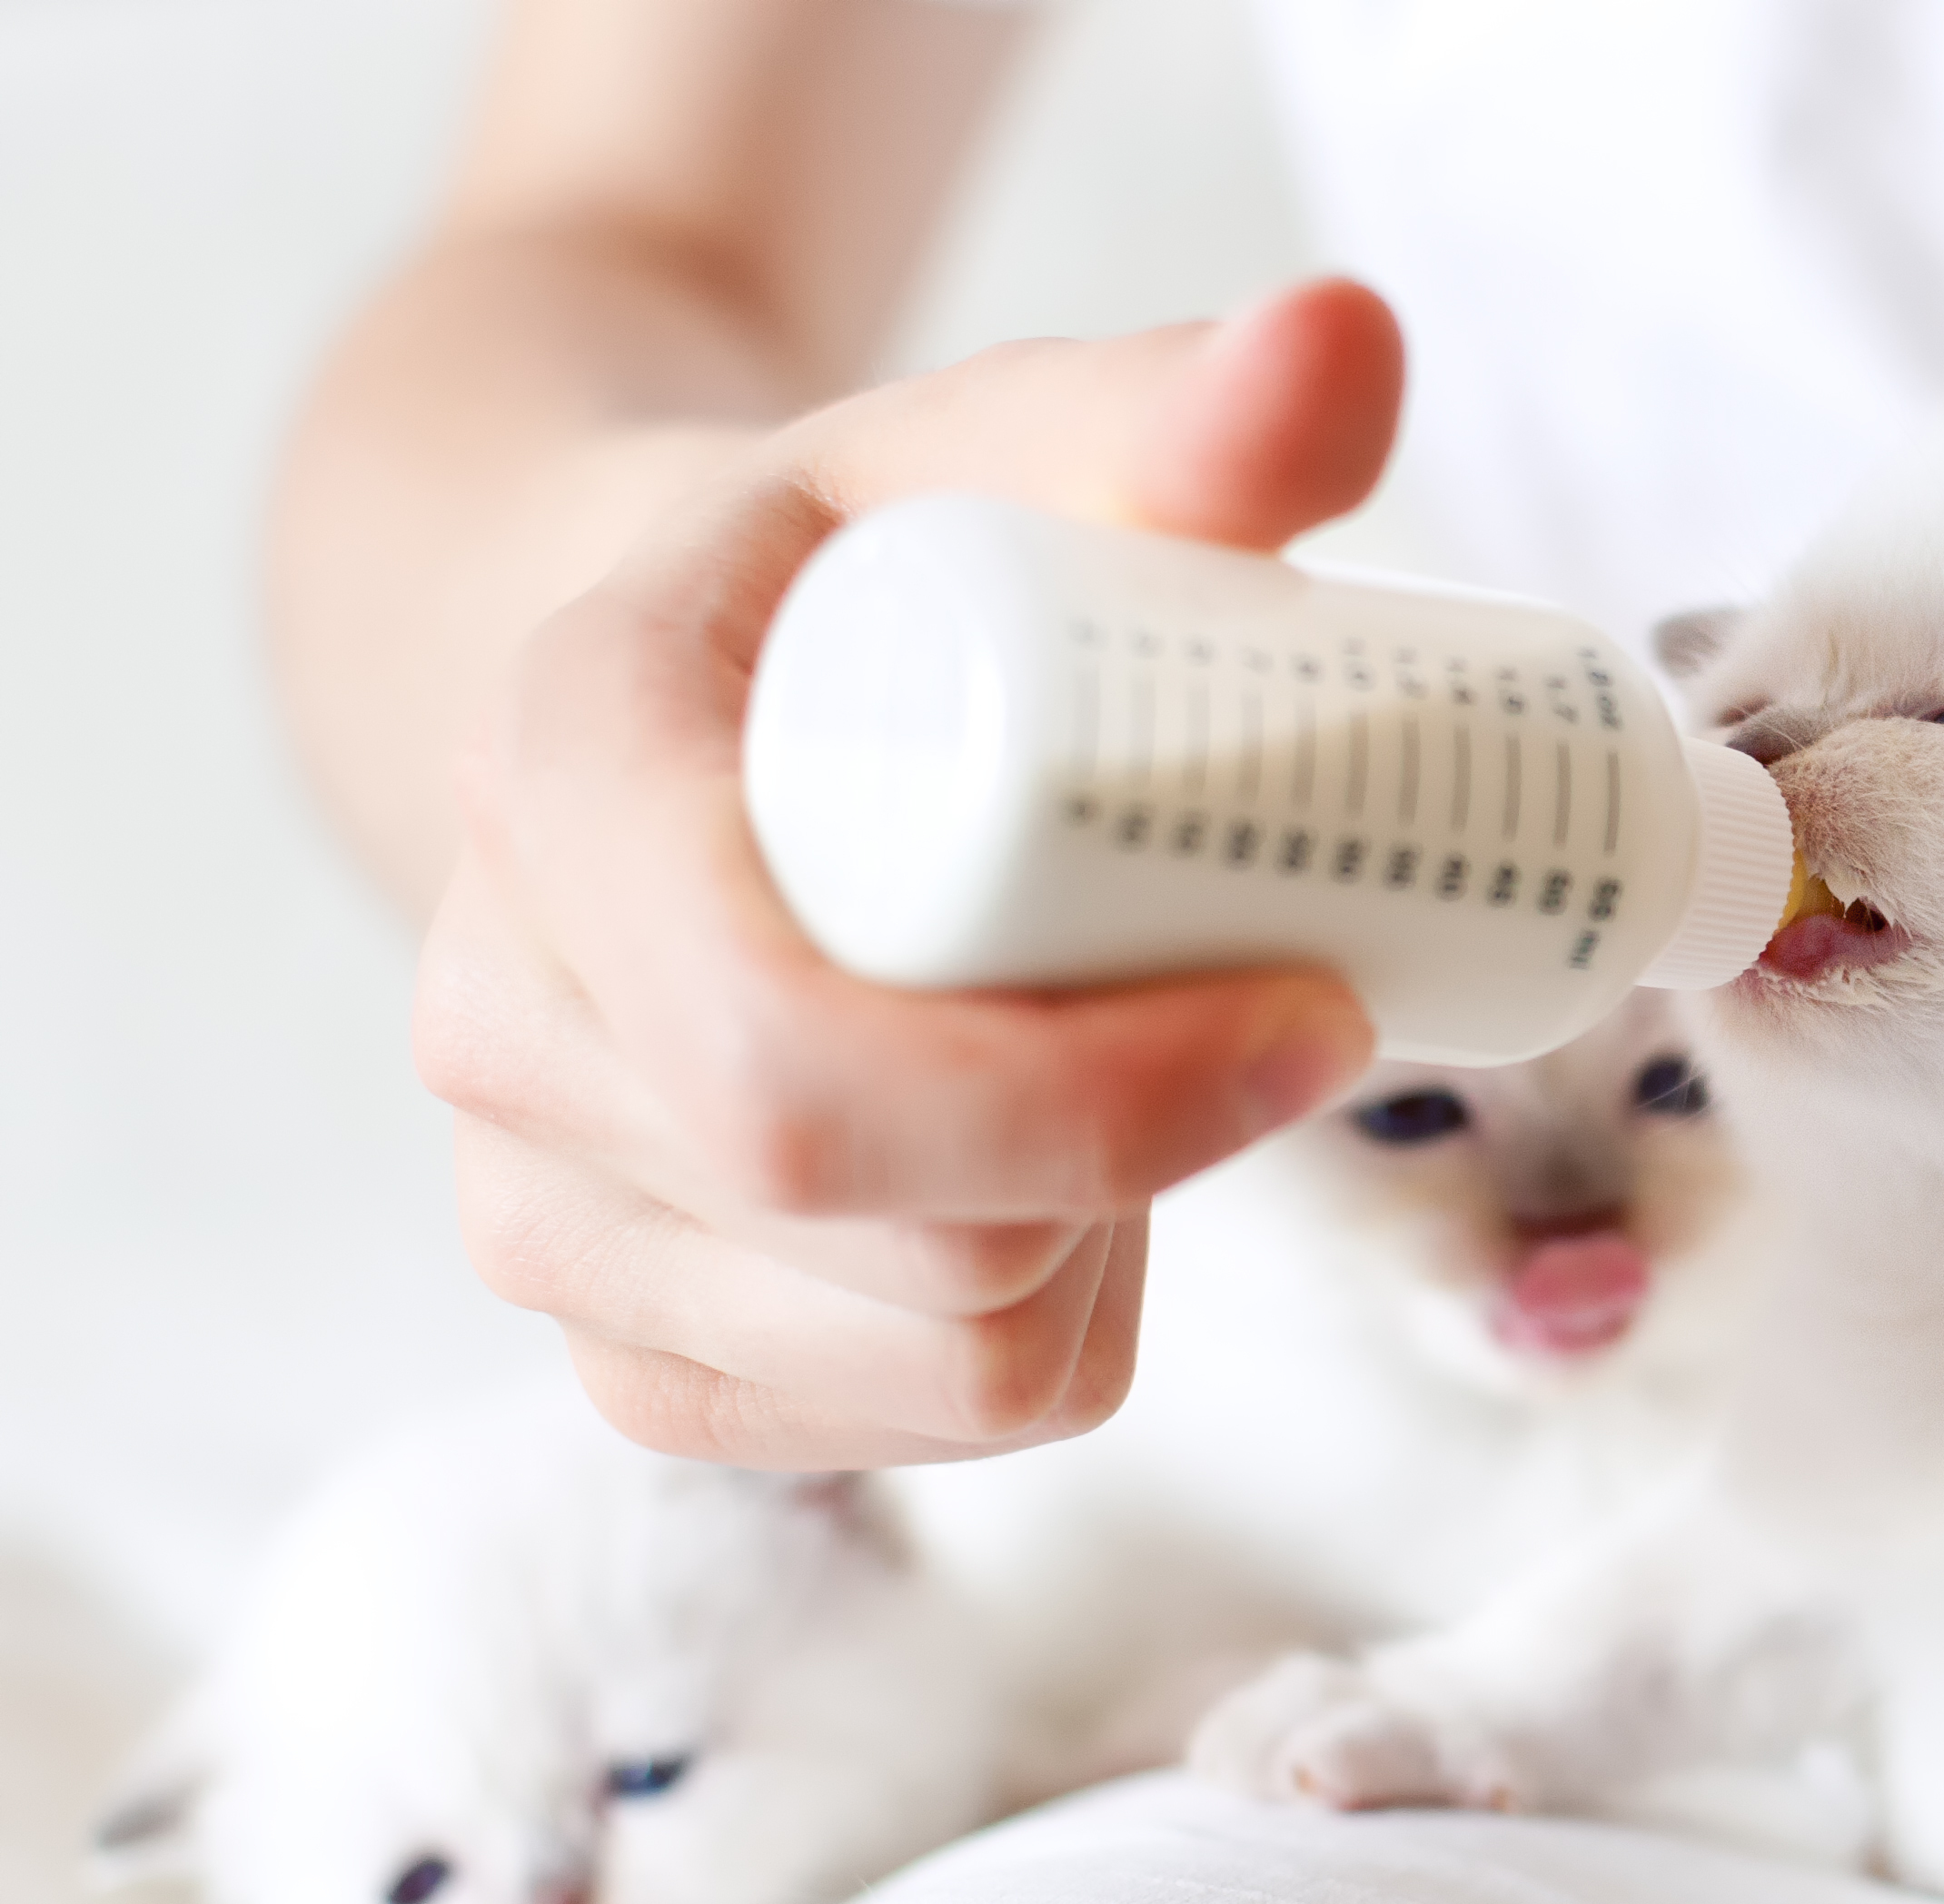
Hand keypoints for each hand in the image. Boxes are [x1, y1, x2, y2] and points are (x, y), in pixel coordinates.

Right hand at [418, 282, 1400, 1466]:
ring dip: (1111, 1248)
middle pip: (910, 1240)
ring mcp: (538, 1215)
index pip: (810, 1066)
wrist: (674, 700)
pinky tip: (1051, 1181)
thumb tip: (1351, 344)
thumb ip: (1183, 407)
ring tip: (1132, 1063)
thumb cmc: (868, 579)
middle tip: (1265, 1008)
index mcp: (566, 780)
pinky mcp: (622, 1347)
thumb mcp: (1005, 454)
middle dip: (1151, 1156)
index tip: (1317, 1001)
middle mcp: (505, 1021)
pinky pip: (905, 1431)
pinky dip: (1040, 1333)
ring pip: (942, 1358)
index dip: (1103, 1093)